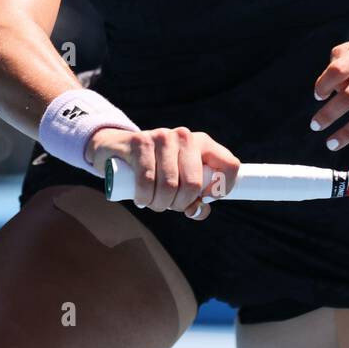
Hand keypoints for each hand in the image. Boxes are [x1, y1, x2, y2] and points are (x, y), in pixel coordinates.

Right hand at [86, 126, 240, 220]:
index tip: (204, 199)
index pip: (230, 165)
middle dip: (181, 204)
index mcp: (203, 143)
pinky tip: (141, 199)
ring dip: (160, 204)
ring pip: (169, 185)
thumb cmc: (155, 168)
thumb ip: (194, 197)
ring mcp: (163, 136)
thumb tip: (199, 211)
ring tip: (154, 202)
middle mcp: (185, 136)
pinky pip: (147, 181)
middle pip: (194, 183)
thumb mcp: (180, 178)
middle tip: (170, 206)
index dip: (221, 190)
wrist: (118, 148)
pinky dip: (144, 198)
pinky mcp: (140, 141)